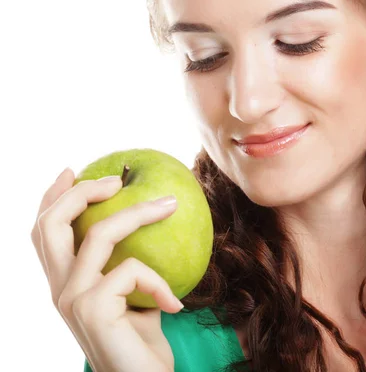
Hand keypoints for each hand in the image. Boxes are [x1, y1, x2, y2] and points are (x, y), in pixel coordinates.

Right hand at [31, 167, 181, 370]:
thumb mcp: (134, 295)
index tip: (71, 170)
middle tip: (117, 179)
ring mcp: (71, 299)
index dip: (51, 197)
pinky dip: (159, 281)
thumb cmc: (141, 343)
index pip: (43, 232)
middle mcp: (58, 289)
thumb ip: (130, 264)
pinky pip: (132, 269)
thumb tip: (153, 222)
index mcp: (64, 283)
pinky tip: (174, 306)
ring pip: (99, 233)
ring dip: (140, 212)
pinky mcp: (91, 310)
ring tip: (171, 204)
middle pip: (51, 223)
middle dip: (82, 191)